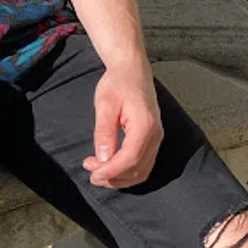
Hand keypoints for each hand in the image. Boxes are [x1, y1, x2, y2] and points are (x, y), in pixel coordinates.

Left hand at [82, 61, 163, 188]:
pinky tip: (111, 166)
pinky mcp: (152, 139)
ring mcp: (156, 138)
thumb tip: (103, 158)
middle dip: (113, 176)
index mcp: (145, 124)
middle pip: (137, 169)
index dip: (111, 171)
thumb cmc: (118, 83)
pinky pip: (143, 164)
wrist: (131, 69)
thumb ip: (104, 131)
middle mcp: (155, 134)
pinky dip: (127, 172)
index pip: (130, 159)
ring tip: (97, 169)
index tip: (93, 174)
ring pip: (142, 171)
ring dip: (119, 177)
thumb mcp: (104, 103)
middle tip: (91, 171)